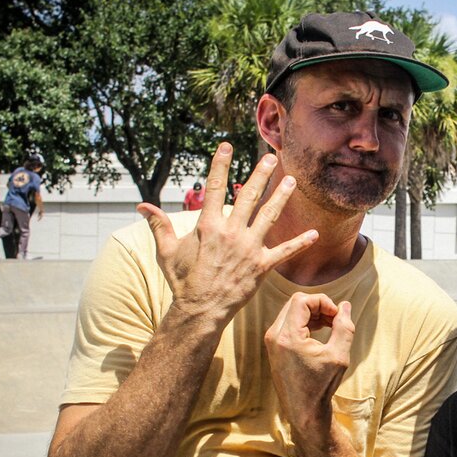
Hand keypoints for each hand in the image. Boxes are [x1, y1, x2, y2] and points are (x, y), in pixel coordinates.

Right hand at [137, 142, 317, 324]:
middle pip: (248, 196)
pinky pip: (285, 252)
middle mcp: (231, 232)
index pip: (215, 187)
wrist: (200, 309)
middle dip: (260, 174)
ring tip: (292, 181)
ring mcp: (249, 248)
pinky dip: (300, 243)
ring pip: (269, 216)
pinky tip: (314, 234)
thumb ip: (159, 226)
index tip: (227, 146)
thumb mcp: (168, 251)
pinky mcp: (262, 266)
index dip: (221, 165)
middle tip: (271, 158)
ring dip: (282, 197)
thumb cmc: (183, 281)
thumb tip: (141, 206)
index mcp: (208, 225)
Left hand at [264, 292, 354, 432]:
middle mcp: (274, 336)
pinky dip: (305, 322)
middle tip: (336, 319)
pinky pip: (289, 322)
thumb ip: (344, 327)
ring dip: (313, 313)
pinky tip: (321, 331)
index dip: (323, 302)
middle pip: (296, 303)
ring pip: (292, 311)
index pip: (302, 301)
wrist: (303, 410)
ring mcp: (272, 341)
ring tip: (331, 325)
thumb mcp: (339, 356)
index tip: (337, 315)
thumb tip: (345, 305)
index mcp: (287, 337)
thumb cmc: (321, 385)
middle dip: (318, 306)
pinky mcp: (274, 346)